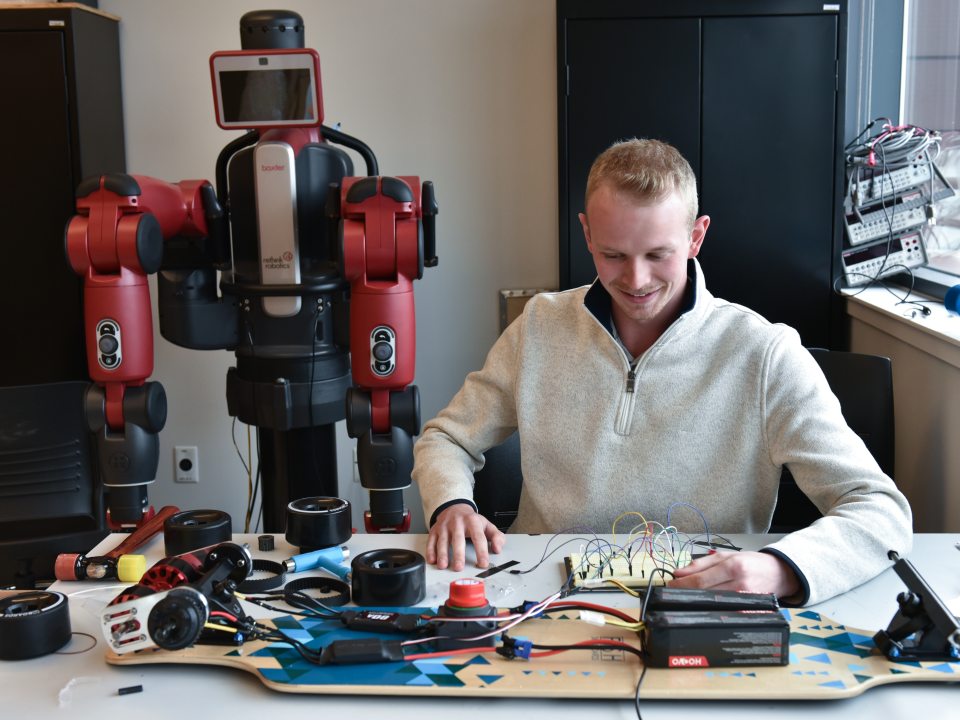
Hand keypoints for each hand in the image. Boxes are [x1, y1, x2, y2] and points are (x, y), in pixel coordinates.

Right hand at [425, 504, 505, 570]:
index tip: (483, 563)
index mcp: (472, 521)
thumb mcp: (486, 525)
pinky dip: (430, 551)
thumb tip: (498, 548)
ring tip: (443, 565)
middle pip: (457, 539)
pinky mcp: (435, 530)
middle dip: (458, 554)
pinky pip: (431, 540)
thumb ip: (496, 536)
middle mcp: (457, 522)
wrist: (454, 508)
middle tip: (459, 567)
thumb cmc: (471, 520)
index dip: (481, 551)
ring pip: (442, 540)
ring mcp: (444, 526)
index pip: (478, 537)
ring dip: (442, 553)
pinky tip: (432, 560)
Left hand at [668, 550, 799, 598]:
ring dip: (696, 602)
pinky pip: (725, 611)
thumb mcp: (726, 555)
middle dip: (685, 594)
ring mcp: (744, 599)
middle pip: (705, 593)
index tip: (669, 586)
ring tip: (685, 599)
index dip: (681, 585)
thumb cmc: (751, 562)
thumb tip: (678, 572)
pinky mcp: (748, 610)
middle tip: (673, 593)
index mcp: (732, 566)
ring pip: (713, 604)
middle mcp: (739, 583)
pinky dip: (712, 610)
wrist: (779, 574)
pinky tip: (704, 607)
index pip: (700, 579)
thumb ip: (700, 563)